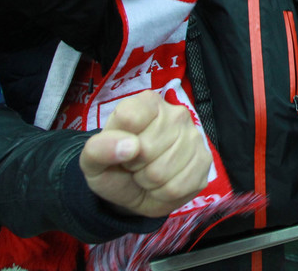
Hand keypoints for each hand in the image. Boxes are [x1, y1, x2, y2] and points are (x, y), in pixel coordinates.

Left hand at [79, 90, 211, 217]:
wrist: (134, 189)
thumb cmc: (115, 166)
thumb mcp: (92, 160)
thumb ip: (99, 148)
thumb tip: (129, 147)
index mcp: (147, 103)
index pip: (130, 117)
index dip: (119, 143)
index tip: (120, 148)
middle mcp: (176, 114)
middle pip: (148, 149)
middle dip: (135, 166)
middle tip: (134, 165)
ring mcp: (194, 137)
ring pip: (162, 172)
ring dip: (148, 182)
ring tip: (147, 175)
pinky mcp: (205, 162)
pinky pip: (177, 187)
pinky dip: (163, 194)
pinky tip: (163, 184)